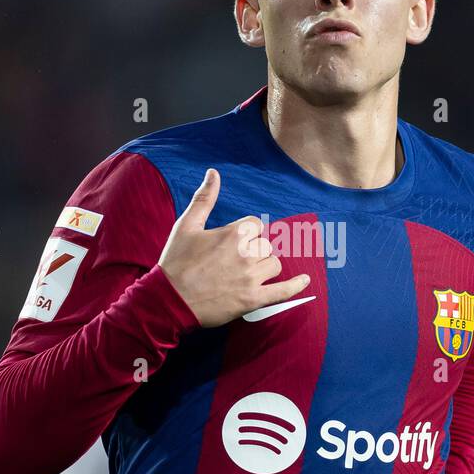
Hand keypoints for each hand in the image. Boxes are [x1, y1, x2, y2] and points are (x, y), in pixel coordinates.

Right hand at [158, 168, 309, 327]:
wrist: (168, 300)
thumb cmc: (175, 262)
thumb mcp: (186, 225)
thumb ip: (204, 198)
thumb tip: (213, 172)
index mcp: (233, 233)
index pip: (256, 225)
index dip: (246, 233)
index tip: (232, 243)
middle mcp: (246, 254)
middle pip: (266, 245)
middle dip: (255, 250)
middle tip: (235, 261)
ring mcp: (251, 278)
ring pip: (274, 264)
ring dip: (266, 266)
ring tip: (249, 272)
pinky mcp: (252, 300)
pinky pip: (283, 291)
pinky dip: (296, 286)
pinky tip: (305, 281)